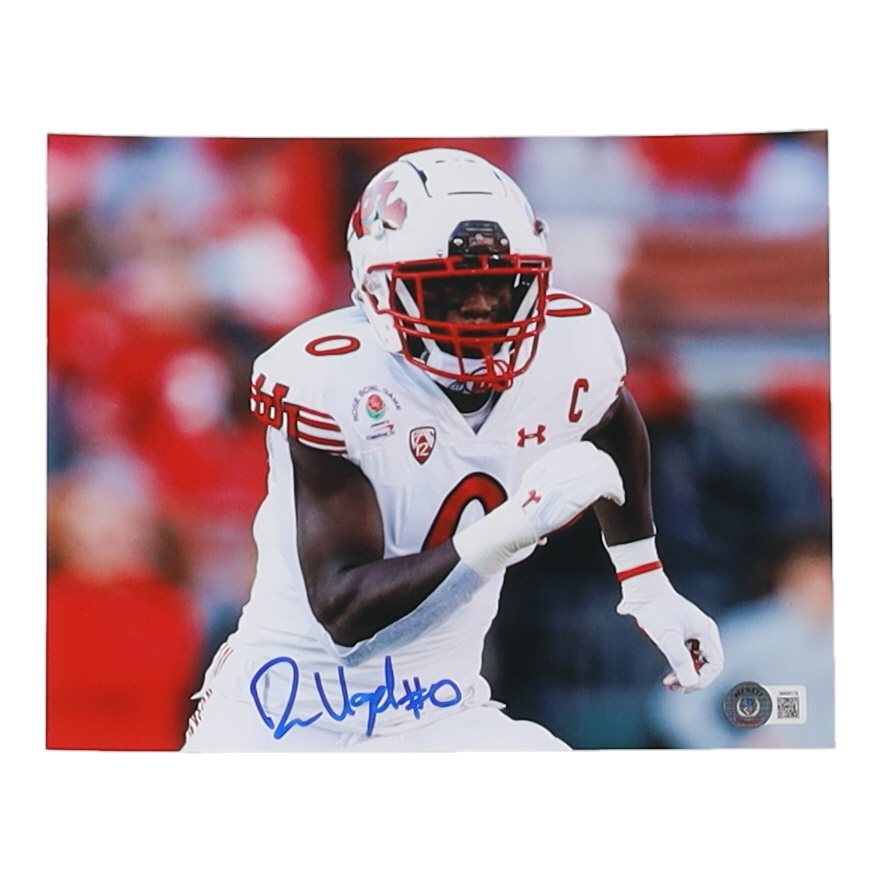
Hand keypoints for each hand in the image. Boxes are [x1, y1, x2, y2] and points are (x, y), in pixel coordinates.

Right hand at [513, 441, 624, 541]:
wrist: (515, 523)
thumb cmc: (523, 510)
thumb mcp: (533, 483)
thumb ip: (550, 476)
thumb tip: (566, 478)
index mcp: (550, 461)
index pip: (584, 450)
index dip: (597, 459)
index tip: (601, 471)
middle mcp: (560, 467)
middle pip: (597, 457)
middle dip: (609, 469)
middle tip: (613, 482)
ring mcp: (568, 479)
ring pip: (605, 470)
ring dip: (615, 481)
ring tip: (617, 494)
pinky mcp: (576, 495)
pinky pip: (606, 485)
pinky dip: (617, 492)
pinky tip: (618, 499)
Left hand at [616, 569, 723, 691]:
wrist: (641, 590)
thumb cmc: (655, 609)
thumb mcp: (667, 637)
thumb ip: (679, 660)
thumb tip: (690, 683)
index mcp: (706, 631)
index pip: (716, 665)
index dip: (703, 679)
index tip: (685, 687)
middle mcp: (703, 631)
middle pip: (707, 664)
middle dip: (692, 677)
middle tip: (674, 686)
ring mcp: (692, 631)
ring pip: (696, 660)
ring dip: (685, 673)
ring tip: (669, 682)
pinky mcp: (680, 631)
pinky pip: (686, 653)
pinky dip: (679, 664)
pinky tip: (668, 673)